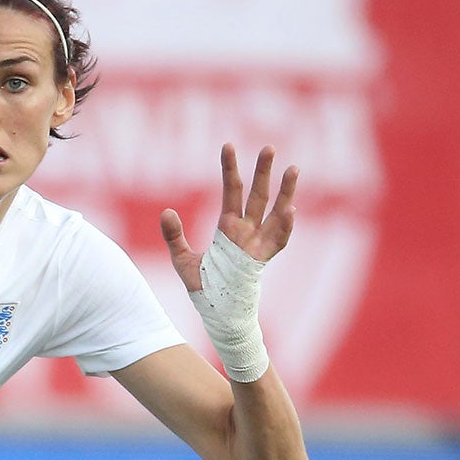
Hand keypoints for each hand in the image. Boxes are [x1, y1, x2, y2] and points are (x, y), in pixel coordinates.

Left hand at [159, 143, 297, 290]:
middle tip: (269, 146)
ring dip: (285, 191)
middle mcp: (246, 231)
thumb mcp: (183, 260)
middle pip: (257, 195)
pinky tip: (291, 209)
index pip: (230, 191)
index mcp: (227, 227)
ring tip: (294, 168)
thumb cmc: (204, 287)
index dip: (229, 169)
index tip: (228, 145)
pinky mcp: (263, 260)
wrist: (218, 314)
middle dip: (263, 171)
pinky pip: (277, 241)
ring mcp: (257, 244)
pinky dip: (284, 227)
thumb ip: (174, 236)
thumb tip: (165, 212)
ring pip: (275, 212)